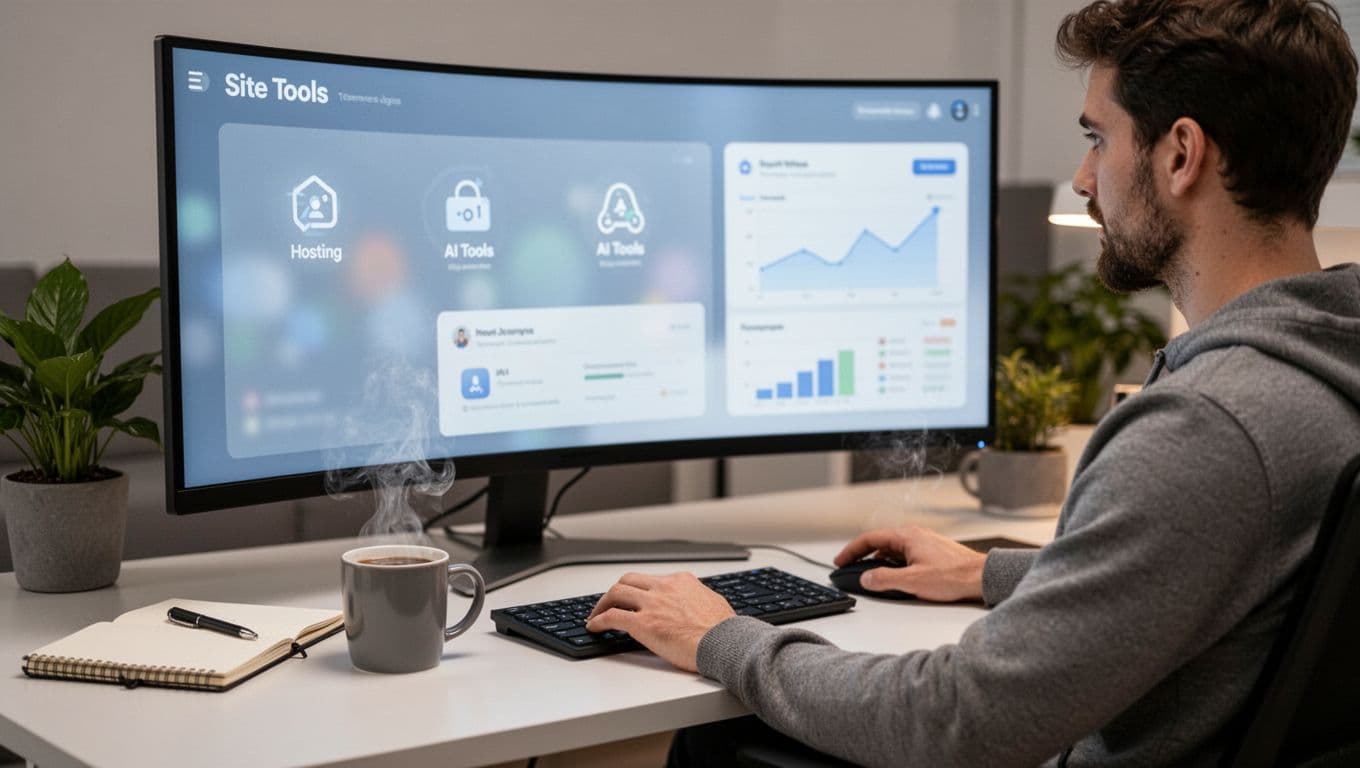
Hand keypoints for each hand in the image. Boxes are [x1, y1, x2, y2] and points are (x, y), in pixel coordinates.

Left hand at [585, 572, 736, 671]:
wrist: (726, 643)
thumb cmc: (725, 631)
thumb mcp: (713, 603)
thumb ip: (698, 600)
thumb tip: (696, 605)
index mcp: (682, 581)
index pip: (652, 580)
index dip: (639, 590)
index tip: (633, 599)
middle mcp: (665, 587)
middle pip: (629, 580)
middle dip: (616, 592)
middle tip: (609, 603)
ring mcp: (653, 604)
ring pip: (616, 592)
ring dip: (602, 603)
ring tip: (596, 615)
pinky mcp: (644, 624)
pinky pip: (612, 616)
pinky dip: (599, 620)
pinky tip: (594, 627)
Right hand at [834, 526, 986, 601]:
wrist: (982, 577)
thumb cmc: (954, 576)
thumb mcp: (912, 581)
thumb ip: (884, 579)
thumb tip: (865, 578)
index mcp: (906, 536)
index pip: (869, 539)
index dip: (851, 550)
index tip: (840, 561)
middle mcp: (914, 536)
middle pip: (879, 543)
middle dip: (861, 556)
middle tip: (848, 569)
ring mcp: (923, 543)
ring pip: (892, 550)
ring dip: (877, 562)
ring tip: (869, 577)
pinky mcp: (931, 553)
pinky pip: (904, 555)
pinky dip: (892, 564)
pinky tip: (893, 578)